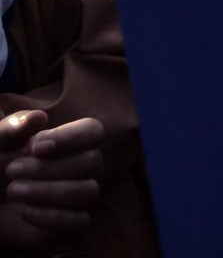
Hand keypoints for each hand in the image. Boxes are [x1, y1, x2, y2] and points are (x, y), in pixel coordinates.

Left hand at [0, 113, 103, 248]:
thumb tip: (38, 118)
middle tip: (11, 171)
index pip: (94, 132)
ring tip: (13, 191)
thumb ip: (14, 127)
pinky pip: (80, 221)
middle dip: (48, 168)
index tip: (37, 147)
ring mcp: (79, 194)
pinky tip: (25, 212)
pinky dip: (53, 217)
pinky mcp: (71, 223)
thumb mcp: (0, 141)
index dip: (71, 138)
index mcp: (72, 141)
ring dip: (48, 192)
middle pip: (91, 162)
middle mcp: (82, 166)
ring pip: (88, 191)